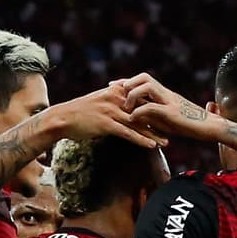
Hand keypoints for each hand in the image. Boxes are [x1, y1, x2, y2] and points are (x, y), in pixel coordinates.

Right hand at [46, 84, 162, 147]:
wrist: (63, 118)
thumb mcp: (99, 100)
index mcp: (116, 91)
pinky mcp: (107, 124)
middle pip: (143, 111)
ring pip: (138, 123)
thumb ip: (114, 101)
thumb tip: (125, 106)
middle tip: (174, 130)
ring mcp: (112, 111)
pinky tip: (151, 146)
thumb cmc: (80, 112)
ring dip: (154, 133)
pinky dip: (141, 139)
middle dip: (159, 121)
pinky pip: (128, 133)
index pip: (141, 99)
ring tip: (167, 142)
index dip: (155, 109)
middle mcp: (116, 99)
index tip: (168, 118)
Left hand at [124, 75, 217, 141]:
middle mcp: (167, 94)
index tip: (112, 85)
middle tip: (116, 93)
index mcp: (165, 94)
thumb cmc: (190, 126)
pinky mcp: (172, 113)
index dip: (127, 81)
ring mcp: (170, 101)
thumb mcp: (167, 119)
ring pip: (147, 87)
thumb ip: (153, 115)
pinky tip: (131, 119)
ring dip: (133, 96)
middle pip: (144, 76)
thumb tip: (136, 116)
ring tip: (126, 108)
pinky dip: (139, 112)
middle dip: (128, 83)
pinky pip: (151, 107)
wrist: (211, 128)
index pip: (143, 80)